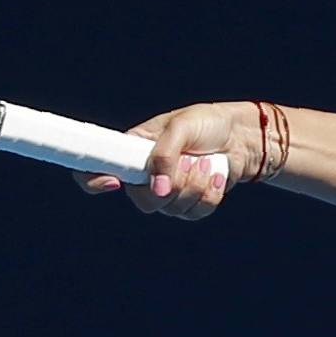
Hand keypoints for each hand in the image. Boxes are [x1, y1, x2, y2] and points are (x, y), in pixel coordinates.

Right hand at [72, 101, 249, 219]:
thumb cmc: (208, 123)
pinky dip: (209, 195)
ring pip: (170, 209)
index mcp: (133, 150)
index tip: (112, 184)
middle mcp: (145, 174)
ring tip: (206, 162)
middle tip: (189, 160)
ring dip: (194, 186)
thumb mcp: (182, 127)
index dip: (93, 181)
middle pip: (142, 201)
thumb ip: (165, 156)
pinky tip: (217, 176)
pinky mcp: (189, 204)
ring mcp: (167, 191)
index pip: (98, 168)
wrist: (242, 136)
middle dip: (172, 185)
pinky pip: (193, 213)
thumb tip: (158, 191)